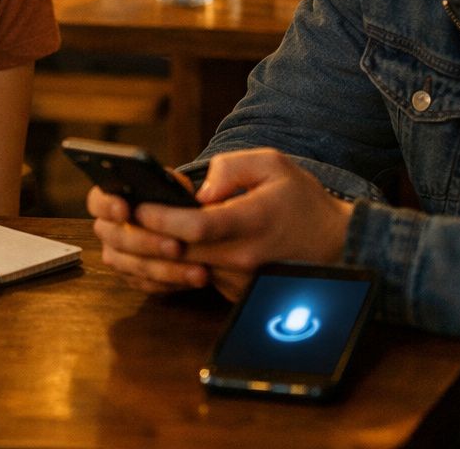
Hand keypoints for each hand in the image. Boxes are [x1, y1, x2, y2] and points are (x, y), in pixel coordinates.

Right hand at [87, 177, 210, 294]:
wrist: (215, 224)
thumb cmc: (210, 195)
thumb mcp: (224, 172)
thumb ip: (220, 171)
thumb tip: (207, 196)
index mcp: (120, 194)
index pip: (98, 199)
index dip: (107, 204)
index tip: (126, 209)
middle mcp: (114, 225)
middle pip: (114, 237)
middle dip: (146, 242)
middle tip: (176, 246)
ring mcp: (122, 254)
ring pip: (131, 266)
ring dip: (163, 269)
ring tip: (199, 271)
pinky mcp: (136, 276)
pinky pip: (146, 284)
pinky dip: (169, 283)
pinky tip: (194, 279)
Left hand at [155, 148, 354, 300]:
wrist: (335, 245)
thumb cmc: (300, 200)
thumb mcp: (272, 165)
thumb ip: (231, 167)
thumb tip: (199, 191)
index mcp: (252, 221)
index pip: (196, 227)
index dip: (161, 217)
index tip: (138, 205)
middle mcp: (245, 257)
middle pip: (180, 251)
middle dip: (147, 234)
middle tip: (123, 214)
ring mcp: (241, 280)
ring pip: (185, 266)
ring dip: (161, 250)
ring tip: (141, 225)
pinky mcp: (237, 294)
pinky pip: (198, 276)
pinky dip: (181, 262)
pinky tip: (168, 241)